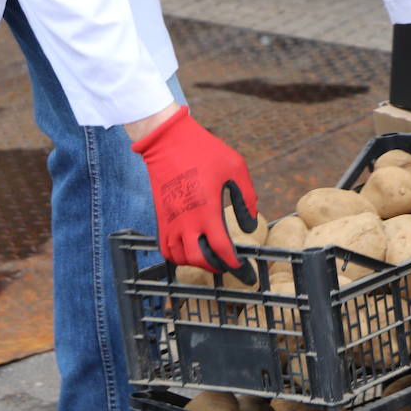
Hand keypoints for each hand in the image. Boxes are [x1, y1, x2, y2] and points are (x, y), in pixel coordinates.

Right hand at [130, 106, 258, 282]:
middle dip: (217, 267)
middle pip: (200, 259)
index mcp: (207, 210)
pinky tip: (190, 252)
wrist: (168, 140)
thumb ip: (247, 199)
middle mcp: (186, 221)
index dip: (235, 264)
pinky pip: (165, 248)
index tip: (245, 270)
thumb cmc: (205, 151)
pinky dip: (177, 257)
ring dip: (197, 263)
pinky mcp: (161, 217)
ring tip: (211, 259)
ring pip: (180, 258)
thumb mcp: (236, 169)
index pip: (221, 249)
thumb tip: (250, 226)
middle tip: (229, 266)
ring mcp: (170, 220)